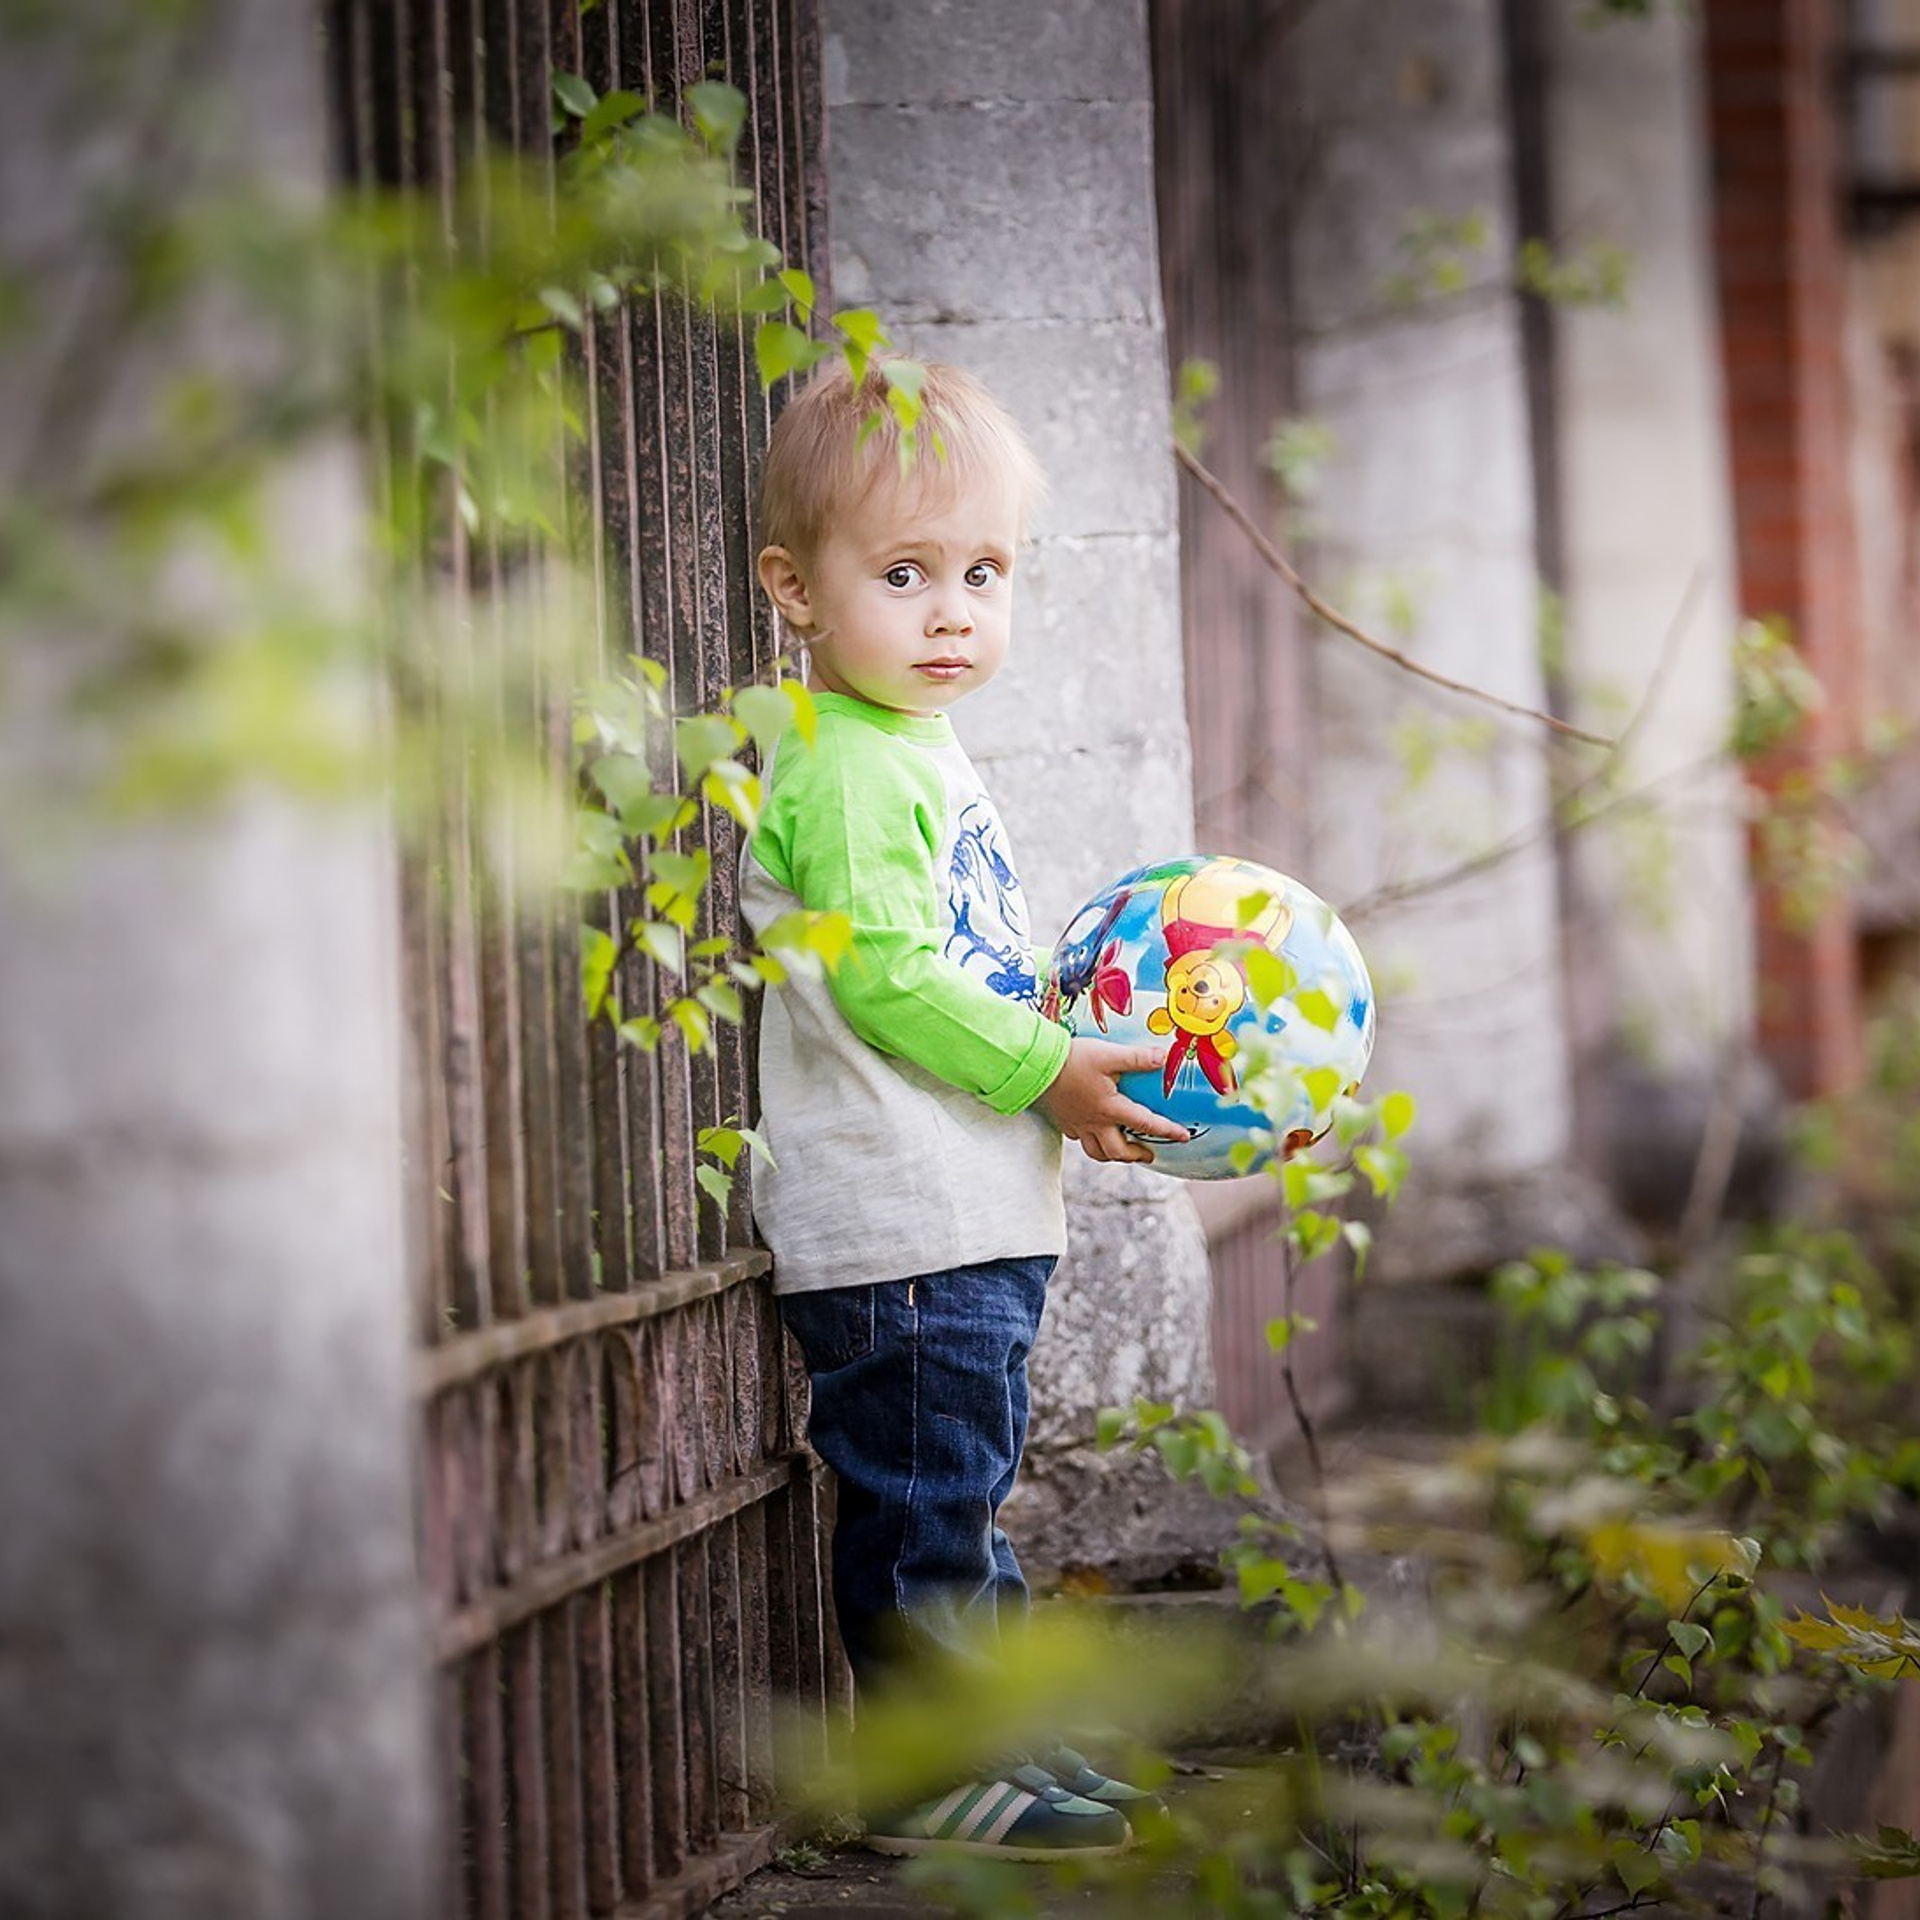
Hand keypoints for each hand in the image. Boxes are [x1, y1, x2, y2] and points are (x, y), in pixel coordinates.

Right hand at [1038, 1038, 1191, 1164]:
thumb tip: (1163, 1058)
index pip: (1146, 1124)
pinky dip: (1092, 1142)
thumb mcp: (1108, 1054)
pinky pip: (1080, 1141)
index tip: (1183, 1137)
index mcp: (1110, 1109)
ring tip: (1124, 1151)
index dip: (1167, 1131)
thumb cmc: (1073, 1060)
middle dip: (1136, 1155)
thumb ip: (1137, 1058)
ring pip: (1097, 1153)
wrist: (1036, 1066)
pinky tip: (1095, 1133)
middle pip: (1118, 1151)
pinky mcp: (1064, 1121)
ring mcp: (1077, 1125)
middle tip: (1150, 1153)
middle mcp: (1095, 1123)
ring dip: (1114, 1156)